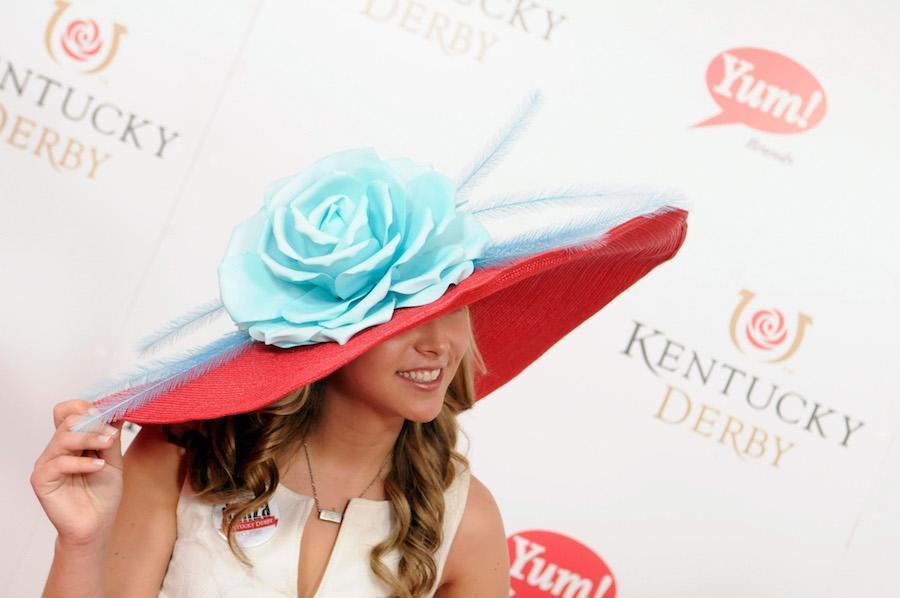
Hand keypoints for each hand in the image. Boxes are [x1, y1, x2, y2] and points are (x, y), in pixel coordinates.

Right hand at [31, 400, 124, 546]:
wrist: (97, 525)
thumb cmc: (102, 494)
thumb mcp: (113, 460)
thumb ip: (111, 438)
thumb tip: (117, 412)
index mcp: (72, 442)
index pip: (67, 412)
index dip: (85, 408)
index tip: (108, 412)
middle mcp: (57, 449)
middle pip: (67, 421)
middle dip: (93, 423)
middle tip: (112, 433)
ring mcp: (47, 464)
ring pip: (63, 438)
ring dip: (89, 438)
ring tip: (108, 445)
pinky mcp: (41, 480)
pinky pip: (59, 463)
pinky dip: (81, 462)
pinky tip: (98, 467)